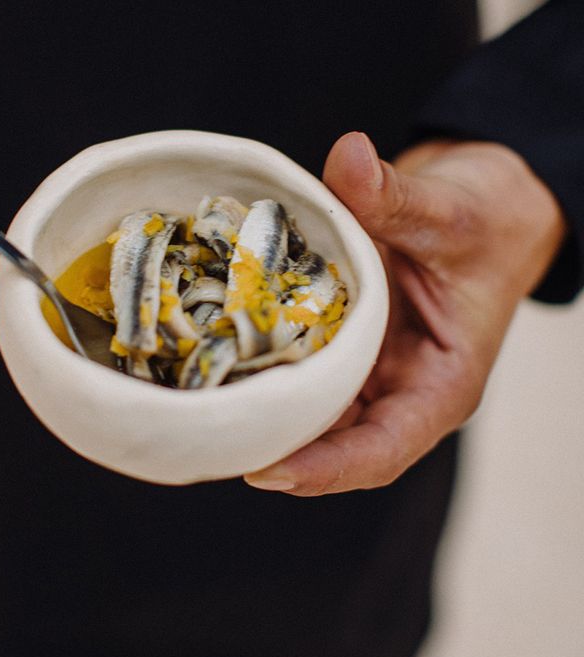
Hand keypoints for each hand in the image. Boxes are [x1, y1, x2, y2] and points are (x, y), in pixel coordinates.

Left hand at [244, 131, 565, 495]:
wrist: (480, 207)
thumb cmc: (485, 221)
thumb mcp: (452, 211)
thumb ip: (398, 197)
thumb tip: (348, 155)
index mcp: (439, 386)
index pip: (382, 451)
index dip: (324, 469)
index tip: (264, 471)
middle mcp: (397, 390)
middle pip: (332, 444)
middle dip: (275, 446)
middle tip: (210, 436)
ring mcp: (366, 371)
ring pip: (309, 412)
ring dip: (261, 410)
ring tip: (201, 406)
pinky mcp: (341, 344)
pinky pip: (298, 366)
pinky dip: (262, 365)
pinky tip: (216, 355)